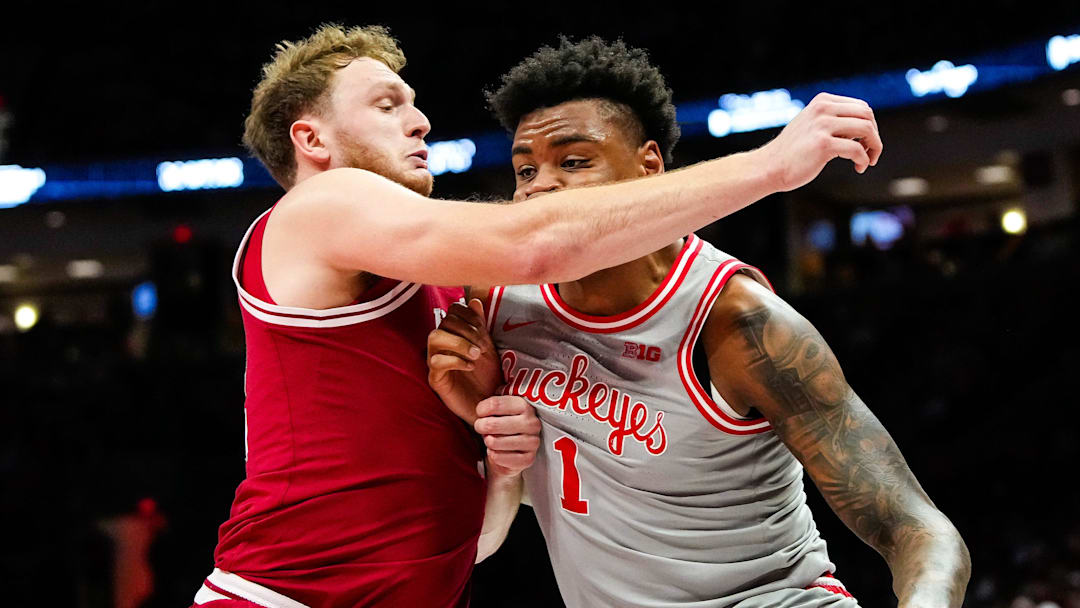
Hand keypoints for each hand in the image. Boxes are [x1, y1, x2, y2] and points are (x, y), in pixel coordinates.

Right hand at [427, 299, 500, 424]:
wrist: (489, 404)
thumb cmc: (487, 377)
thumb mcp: (488, 347)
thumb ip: (480, 325)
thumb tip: (474, 301)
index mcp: (454, 334)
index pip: (452, 311)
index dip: (468, 316)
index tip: (483, 330)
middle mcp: (441, 345)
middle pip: (443, 322)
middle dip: (466, 330)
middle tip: (483, 346)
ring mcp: (435, 361)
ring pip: (434, 338)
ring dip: (459, 343)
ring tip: (476, 355)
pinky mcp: (435, 379)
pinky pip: (436, 362)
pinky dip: (455, 360)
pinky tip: (470, 366)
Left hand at [474, 396, 540, 477]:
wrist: (515, 450)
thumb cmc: (504, 424)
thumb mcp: (502, 407)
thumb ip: (495, 399)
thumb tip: (483, 392)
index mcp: (525, 405)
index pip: (494, 404)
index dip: (481, 409)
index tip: (480, 413)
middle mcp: (532, 423)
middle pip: (492, 424)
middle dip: (480, 426)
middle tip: (481, 427)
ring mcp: (532, 442)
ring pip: (494, 442)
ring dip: (487, 441)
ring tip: (490, 438)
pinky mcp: (528, 459)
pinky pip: (499, 457)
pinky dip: (493, 455)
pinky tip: (495, 451)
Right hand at [759, 92, 882, 190]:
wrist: (770, 167)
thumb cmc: (792, 152)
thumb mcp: (812, 126)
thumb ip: (834, 121)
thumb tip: (865, 127)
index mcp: (822, 101)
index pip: (861, 107)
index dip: (871, 125)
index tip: (866, 143)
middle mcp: (823, 108)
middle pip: (867, 115)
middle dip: (875, 135)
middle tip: (872, 152)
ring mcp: (822, 125)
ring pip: (866, 129)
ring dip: (874, 147)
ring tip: (868, 160)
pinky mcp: (823, 144)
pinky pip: (857, 149)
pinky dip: (864, 160)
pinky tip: (859, 168)